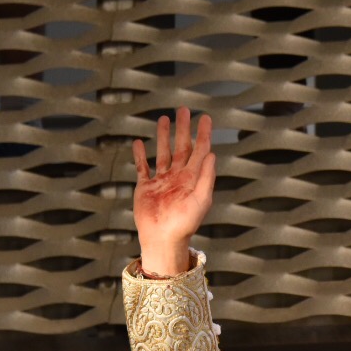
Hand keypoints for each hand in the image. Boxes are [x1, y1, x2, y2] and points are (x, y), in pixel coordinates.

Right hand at [133, 107, 216, 276]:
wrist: (162, 239)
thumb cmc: (184, 224)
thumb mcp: (200, 200)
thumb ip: (206, 176)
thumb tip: (211, 153)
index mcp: (192, 179)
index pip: (199, 151)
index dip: (202, 134)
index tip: (205, 117)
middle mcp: (178, 177)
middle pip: (181, 147)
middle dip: (182, 129)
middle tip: (183, 110)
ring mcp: (161, 181)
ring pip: (163, 153)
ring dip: (163, 137)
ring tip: (163, 119)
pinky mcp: (145, 187)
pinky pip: (142, 167)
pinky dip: (140, 155)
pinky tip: (139, 143)